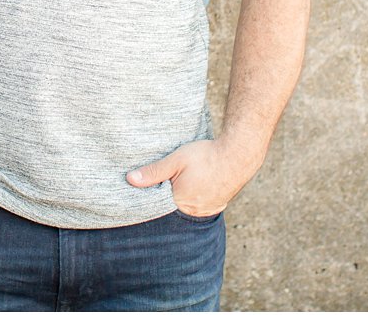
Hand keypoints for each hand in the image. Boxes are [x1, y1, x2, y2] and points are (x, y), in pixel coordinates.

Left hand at [125, 138, 262, 217]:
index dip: (150, 198)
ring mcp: (206, 211)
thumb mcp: (176, 160)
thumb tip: (130, 179)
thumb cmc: (206, 156)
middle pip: (171, 210)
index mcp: (179, 202)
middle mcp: (192, 212)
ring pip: (185, 209)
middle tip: (163, 185)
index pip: (156, 207)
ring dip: (180, 201)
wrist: (238, 155)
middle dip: (165, 200)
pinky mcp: (216, 206)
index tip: (143, 191)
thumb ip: (153, 171)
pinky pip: (199, 208)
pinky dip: (193, 201)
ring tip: (179, 186)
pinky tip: (193, 189)